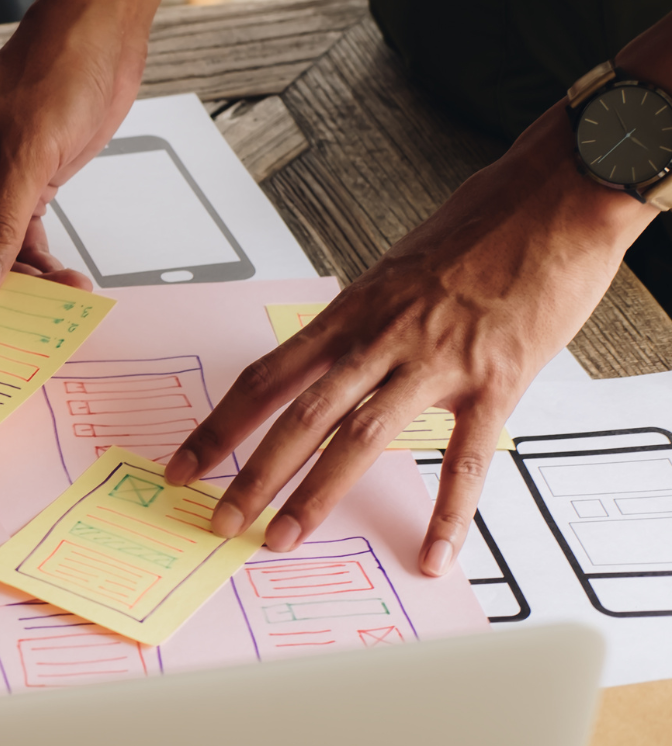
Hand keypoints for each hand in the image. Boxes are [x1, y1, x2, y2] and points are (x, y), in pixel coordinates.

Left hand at [164, 104, 656, 573]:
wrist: (560, 194)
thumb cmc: (484, 224)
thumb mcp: (398, 267)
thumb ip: (365, 318)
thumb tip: (336, 354)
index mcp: (352, 312)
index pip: (266, 377)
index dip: (220, 425)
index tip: (185, 463)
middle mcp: (382, 338)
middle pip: (299, 416)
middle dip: (252, 474)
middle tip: (220, 521)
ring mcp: (436, 362)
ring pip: (360, 438)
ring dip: (317, 494)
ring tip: (284, 538)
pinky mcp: (497, 381)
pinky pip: (466, 459)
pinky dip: (449, 513)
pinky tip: (432, 551)